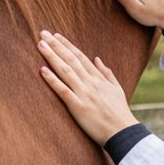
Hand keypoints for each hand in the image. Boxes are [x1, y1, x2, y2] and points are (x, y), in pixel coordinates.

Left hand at [38, 30, 138, 144]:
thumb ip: (107, 73)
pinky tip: (42, 70)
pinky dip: (52, 80)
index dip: (67, 45)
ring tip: (41, 45)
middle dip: (56, 45)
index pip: (80, 57)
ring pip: (66, 71)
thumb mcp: (117, 89)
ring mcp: (84, 94)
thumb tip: (98, 59)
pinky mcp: (78, 107)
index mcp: (99, 78)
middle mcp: (91, 83)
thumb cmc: (120, 112)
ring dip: (52, 56)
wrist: (123, 131)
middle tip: (43, 33)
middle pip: (71, 60)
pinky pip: (63, 91)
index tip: (56, 36)